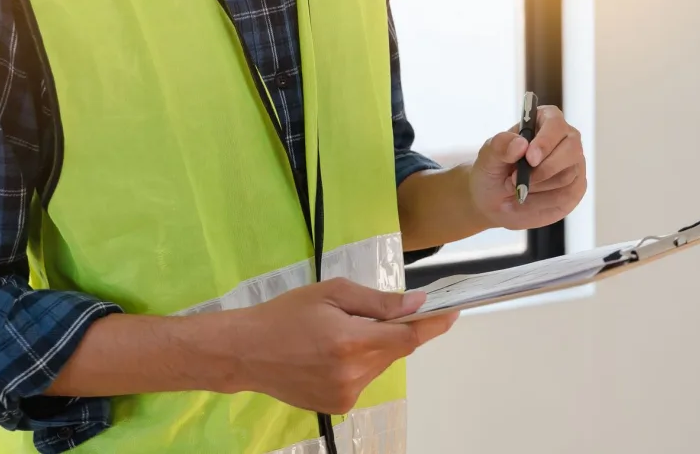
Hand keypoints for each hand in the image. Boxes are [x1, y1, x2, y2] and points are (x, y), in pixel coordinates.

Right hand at [220, 279, 457, 413]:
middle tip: (367, 314)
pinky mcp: (338, 406)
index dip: (433, 326)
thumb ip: (378, 301)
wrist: (247, 351)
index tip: (452, 313)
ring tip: (340, 333)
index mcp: (352, 342)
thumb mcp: (332, 293)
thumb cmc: (287, 313)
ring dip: (374, 348)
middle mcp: (354, 374)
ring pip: (379, 365)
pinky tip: (331, 353)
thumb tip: (417, 303)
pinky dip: (359, 363)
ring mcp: (346, 395)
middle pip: (395, 351)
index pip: (408, 337)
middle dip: (393, 331)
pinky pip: (363, 379)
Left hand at [469, 105, 586, 230]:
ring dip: (537, 187)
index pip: (555, 123)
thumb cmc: (493, 172)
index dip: (545, 141)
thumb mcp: (488, 157)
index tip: (530, 159)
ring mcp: (573, 163)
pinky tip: (526, 200)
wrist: (495, 201)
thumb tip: (521, 144)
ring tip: (515, 188)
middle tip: (515, 180)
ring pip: (568, 175)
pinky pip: (567, 195)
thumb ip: (500, 146)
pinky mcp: (575, 186)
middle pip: (571, 149)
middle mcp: (564, 138)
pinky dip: (542, 201)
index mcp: (543, 121)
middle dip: (544, 169)